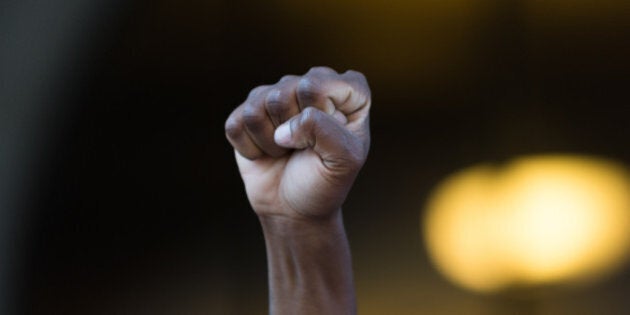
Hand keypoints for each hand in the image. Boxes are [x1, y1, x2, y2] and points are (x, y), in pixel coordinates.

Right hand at [225, 67, 370, 219]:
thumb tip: (282, 129)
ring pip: (256, 108)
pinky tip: (266, 153)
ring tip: (286, 151)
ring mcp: (277, 95)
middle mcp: (311, 84)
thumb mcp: (343, 161)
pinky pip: (235, 125)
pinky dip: (250, 149)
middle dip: (293, 132)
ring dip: (270, 143)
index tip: (329, 141)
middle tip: (304, 149)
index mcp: (347, 91)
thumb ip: (324, 131)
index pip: (317, 84)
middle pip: (283, 93)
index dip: (318, 115)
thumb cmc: (325, 182)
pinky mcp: (247, 112)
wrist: (295, 208)